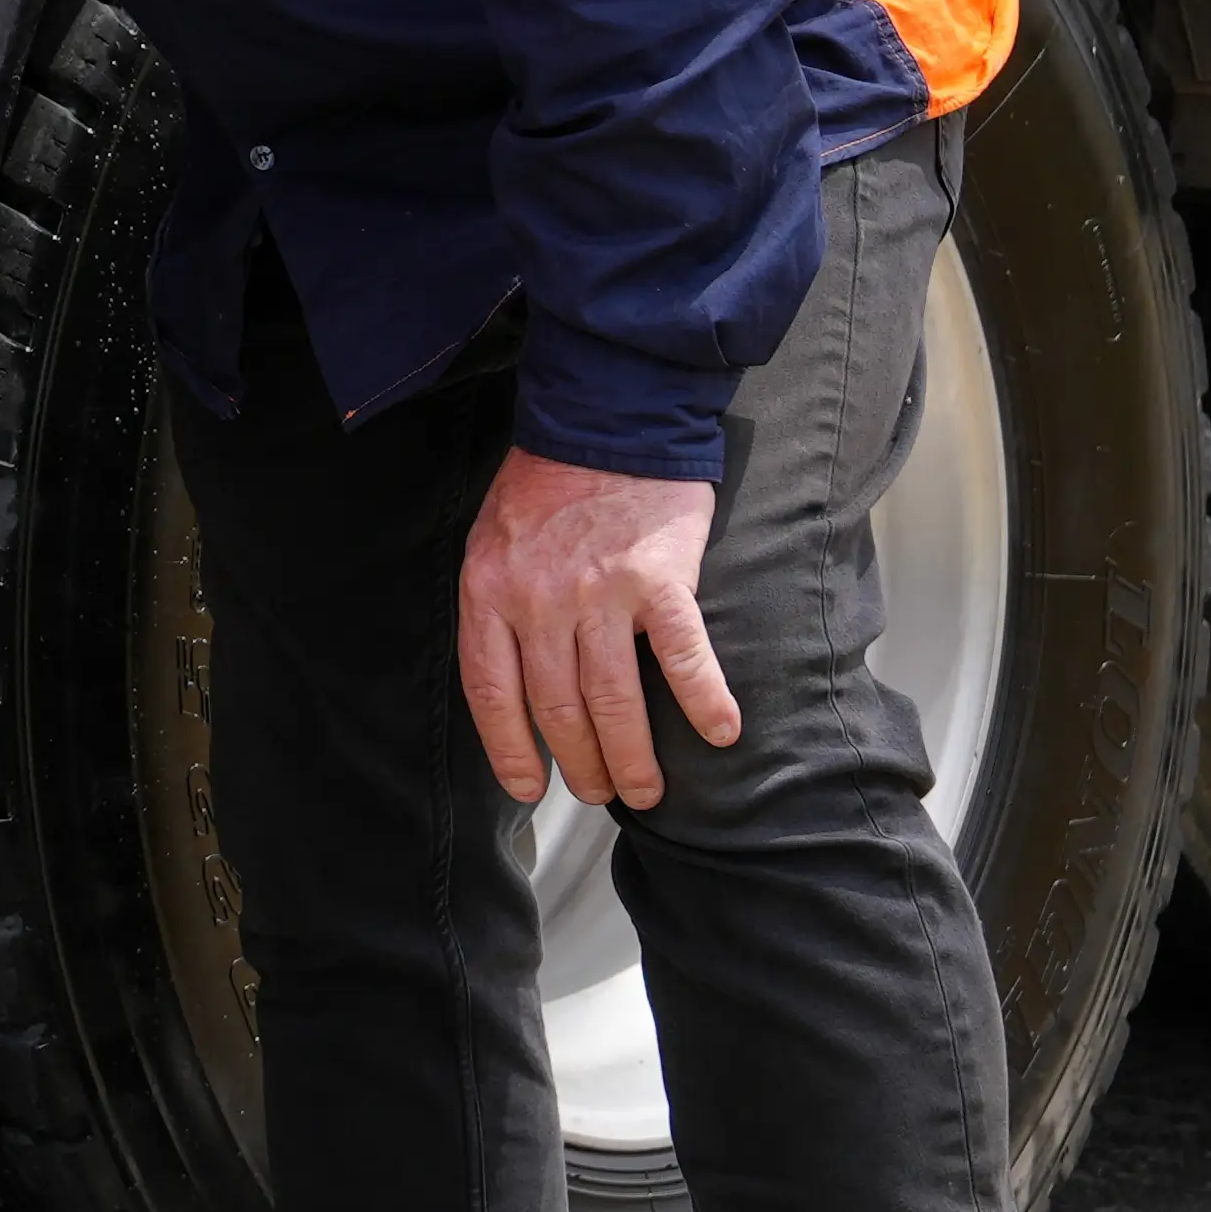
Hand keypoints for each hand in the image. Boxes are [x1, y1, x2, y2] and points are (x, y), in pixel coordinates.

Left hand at [457, 449, 739, 811]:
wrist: (604, 418)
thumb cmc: (547, 485)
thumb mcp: (494, 543)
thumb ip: (500, 607)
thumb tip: (515, 683)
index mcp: (489, 591)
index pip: (492, 692)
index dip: (509, 750)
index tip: (526, 788)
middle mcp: (538, 599)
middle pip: (556, 710)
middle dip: (579, 765)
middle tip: (598, 793)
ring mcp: (599, 591)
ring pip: (613, 700)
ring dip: (633, 757)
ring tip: (647, 789)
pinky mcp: (658, 579)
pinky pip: (683, 656)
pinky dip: (703, 701)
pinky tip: (720, 733)